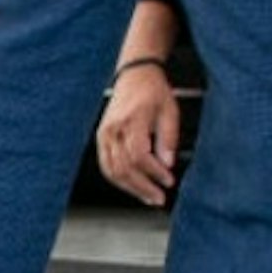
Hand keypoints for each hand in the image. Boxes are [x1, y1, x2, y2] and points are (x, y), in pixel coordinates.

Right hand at [96, 70, 181, 204]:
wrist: (134, 75)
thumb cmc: (153, 91)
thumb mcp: (170, 111)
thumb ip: (168, 138)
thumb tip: (167, 164)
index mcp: (131, 120)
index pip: (139, 155)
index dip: (154, 172)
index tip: (169, 180)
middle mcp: (113, 128)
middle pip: (124, 166)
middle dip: (143, 186)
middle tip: (160, 197)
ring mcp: (104, 134)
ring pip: (112, 170)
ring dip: (131, 188)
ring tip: (149, 197)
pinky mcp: (101, 138)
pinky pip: (107, 165)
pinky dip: (120, 180)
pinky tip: (135, 187)